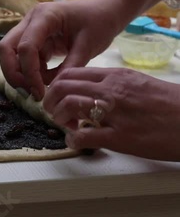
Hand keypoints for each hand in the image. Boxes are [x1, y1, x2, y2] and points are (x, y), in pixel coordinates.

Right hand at [0, 0, 122, 100]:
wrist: (106, 11)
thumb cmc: (100, 22)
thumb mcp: (89, 46)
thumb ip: (70, 67)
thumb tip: (54, 90)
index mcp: (45, 16)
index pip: (25, 47)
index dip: (29, 73)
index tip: (40, 92)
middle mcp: (30, 20)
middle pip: (5, 49)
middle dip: (13, 73)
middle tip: (30, 92)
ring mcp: (29, 29)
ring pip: (10, 55)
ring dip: (20, 74)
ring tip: (40, 88)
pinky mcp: (33, 39)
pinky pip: (22, 59)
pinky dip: (30, 72)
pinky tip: (46, 78)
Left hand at [43, 67, 179, 160]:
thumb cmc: (169, 104)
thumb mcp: (138, 84)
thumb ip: (111, 85)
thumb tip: (89, 93)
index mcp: (115, 76)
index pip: (71, 73)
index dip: (56, 86)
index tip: (57, 97)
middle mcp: (111, 90)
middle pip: (63, 86)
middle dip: (50, 100)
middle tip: (53, 112)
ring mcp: (115, 112)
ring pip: (69, 105)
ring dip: (58, 117)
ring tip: (66, 126)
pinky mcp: (121, 137)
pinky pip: (85, 137)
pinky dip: (73, 140)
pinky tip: (75, 143)